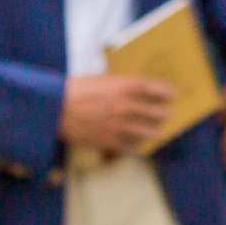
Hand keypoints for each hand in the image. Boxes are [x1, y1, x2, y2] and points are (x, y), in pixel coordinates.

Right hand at [61, 74, 175, 155]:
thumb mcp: (100, 78)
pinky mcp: (111, 141)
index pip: (158, 89)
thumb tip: (137, 89)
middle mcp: (126, 106)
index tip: (171, 95)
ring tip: (156, 129)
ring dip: (155, 130)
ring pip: (151, 132)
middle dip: (165, 113)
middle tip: (165, 113)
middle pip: (160, 113)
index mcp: (125, 86)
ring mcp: (120, 125)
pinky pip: (134, 146)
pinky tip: (137, 140)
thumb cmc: (74, 90)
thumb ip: (121, 84)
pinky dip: (138, 143)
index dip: (168, 92)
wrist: (54, 109)